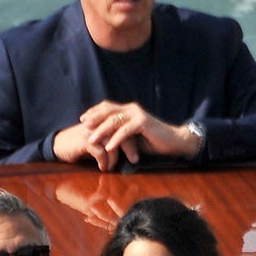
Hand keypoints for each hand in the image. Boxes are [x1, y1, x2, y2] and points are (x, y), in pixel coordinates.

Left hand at [57, 101, 198, 168]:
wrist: (173, 142)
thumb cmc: (152, 141)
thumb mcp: (131, 137)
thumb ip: (119, 134)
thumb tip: (102, 140)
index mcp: (128, 110)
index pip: (107, 107)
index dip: (94, 111)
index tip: (82, 119)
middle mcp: (132, 109)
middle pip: (108, 111)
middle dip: (94, 118)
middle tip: (82, 126)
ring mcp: (138, 114)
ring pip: (114, 121)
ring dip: (101, 131)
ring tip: (91, 140)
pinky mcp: (143, 123)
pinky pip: (126, 131)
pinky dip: (116, 139)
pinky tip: (108, 148)